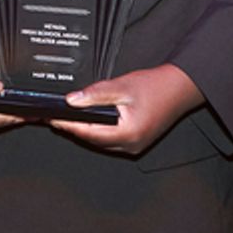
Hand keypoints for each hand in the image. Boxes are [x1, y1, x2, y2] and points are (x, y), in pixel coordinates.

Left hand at [49, 64, 202, 153]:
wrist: (180, 88)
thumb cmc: (157, 86)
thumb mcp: (122, 86)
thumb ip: (95, 94)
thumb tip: (71, 100)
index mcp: (128, 134)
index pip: (88, 133)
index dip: (68, 126)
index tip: (52, 119)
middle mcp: (131, 145)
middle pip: (93, 140)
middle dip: (73, 129)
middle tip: (54, 118)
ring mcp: (135, 146)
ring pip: (102, 142)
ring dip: (85, 131)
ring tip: (67, 119)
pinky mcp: (137, 141)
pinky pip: (111, 140)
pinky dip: (98, 131)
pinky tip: (89, 121)